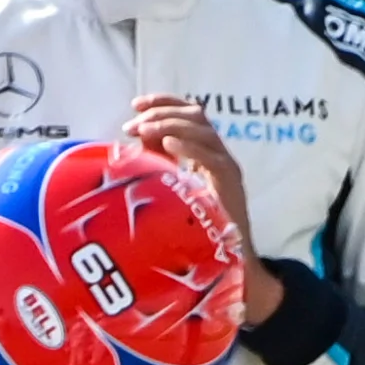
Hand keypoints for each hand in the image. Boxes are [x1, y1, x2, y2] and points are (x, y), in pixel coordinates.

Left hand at [122, 94, 284, 325]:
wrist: (229, 262)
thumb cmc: (197, 229)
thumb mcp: (173, 188)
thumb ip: (158, 162)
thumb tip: (134, 138)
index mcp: (206, 153)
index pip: (190, 113)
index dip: (164, 102)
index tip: (136, 104)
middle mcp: (219, 156)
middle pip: (196, 116)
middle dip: (162, 113)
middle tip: (134, 124)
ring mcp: (227, 169)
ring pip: (204, 131)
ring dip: (170, 126)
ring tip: (145, 131)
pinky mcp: (230, 186)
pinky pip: (213, 159)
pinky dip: (189, 148)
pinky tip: (168, 146)